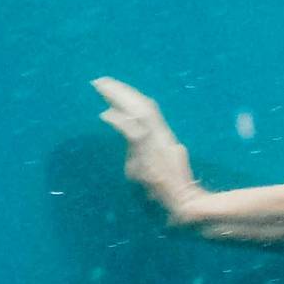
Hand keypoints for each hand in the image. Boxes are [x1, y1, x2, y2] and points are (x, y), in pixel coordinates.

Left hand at [92, 77, 201, 217]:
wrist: (184, 202)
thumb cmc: (173, 188)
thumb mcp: (158, 165)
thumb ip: (144, 151)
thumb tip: (136, 144)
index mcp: (162, 135)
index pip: (145, 109)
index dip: (128, 96)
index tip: (111, 88)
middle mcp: (159, 134)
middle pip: (140, 106)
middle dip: (120, 92)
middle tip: (100, 80)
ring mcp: (156, 143)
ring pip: (138, 113)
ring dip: (118, 99)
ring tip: (101, 87)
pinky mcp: (150, 154)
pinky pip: (133, 133)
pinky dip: (120, 122)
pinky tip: (105, 115)